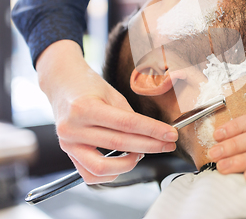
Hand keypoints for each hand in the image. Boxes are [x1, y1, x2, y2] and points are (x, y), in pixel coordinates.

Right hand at [37, 41, 177, 183]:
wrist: (62, 84)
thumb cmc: (88, 86)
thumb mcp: (112, 93)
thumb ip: (128, 116)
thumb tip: (151, 134)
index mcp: (85, 107)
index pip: (127, 123)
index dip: (153, 130)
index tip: (171, 134)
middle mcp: (73, 128)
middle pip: (119, 143)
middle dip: (150, 146)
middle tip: (168, 144)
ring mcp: (68, 143)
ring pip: (103, 166)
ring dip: (129, 163)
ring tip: (142, 152)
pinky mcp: (68, 153)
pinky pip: (90, 174)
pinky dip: (111, 173)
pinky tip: (123, 162)